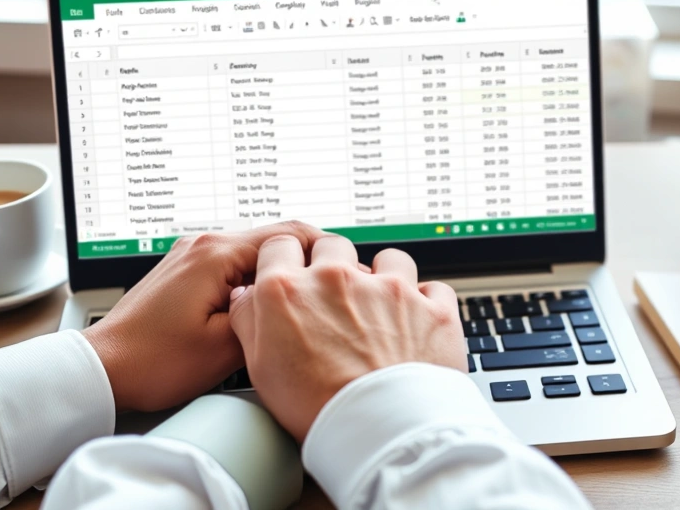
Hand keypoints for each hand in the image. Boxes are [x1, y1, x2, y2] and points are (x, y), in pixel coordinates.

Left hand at [83, 222, 323, 411]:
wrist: (104, 369)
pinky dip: (254, 280)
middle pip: (273, 238)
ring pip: (254, 252)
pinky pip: (232, 264)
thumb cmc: (153, 361)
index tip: (344, 271)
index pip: (289, 232)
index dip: (324, 251)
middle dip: (303, 263)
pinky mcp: (185, 270)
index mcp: (216, 254)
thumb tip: (301, 303)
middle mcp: (203, 244)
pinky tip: (264, 308)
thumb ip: (271, 315)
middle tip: (329, 292)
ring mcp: (192, 254)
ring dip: (278, 273)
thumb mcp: (227, 348)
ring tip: (299, 303)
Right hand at [229, 234, 464, 441]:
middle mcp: (339, 281)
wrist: (382, 434)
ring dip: (383, 276)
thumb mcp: (260, 369)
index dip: (285, 259)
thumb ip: (249, 322)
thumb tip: (246, 297)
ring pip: (388, 258)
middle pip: (332, 245)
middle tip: (334, 297)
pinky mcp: (432, 308)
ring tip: (381, 307)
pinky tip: (417, 322)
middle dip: (332, 264)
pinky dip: (426, 303)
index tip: (291, 272)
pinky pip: (433, 288)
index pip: (280, 246)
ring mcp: (390, 290)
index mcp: (291, 291)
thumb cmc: (319, 410)